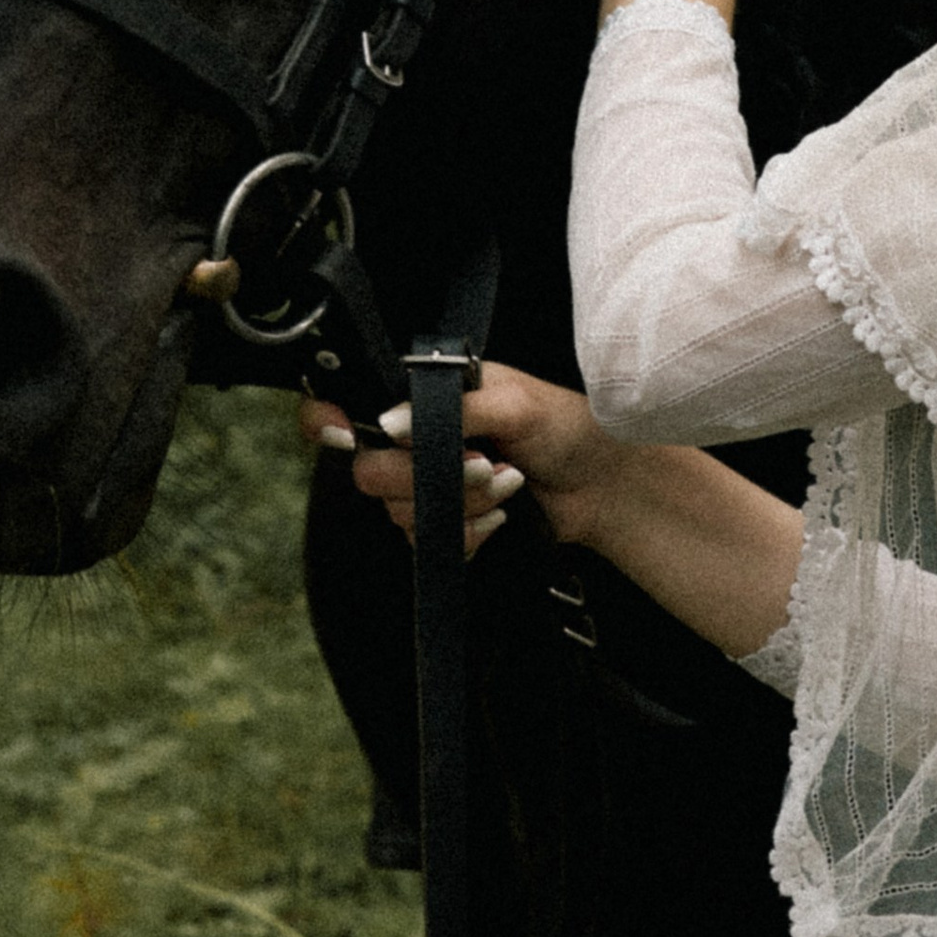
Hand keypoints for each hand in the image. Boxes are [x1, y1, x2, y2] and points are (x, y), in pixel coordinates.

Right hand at [299, 363, 620, 557]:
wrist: (603, 485)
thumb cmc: (568, 427)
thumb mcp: (516, 402)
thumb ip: (452, 409)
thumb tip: (390, 422)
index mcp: (426, 394)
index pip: (351, 401)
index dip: (333, 421)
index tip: (346, 434)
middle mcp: (417, 438)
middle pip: (369, 469)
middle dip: (428, 475)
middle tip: (483, 463)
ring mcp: (429, 484)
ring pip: (398, 510)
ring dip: (461, 504)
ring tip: (507, 485)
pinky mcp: (446, 524)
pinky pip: (426, 542)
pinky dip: (467, 533)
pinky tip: (501, 518)